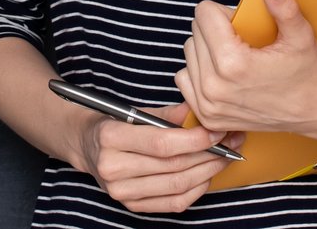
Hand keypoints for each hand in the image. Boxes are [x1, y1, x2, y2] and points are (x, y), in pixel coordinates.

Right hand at [74, 105, 244, 213]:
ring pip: (177, 185)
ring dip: (208, 172)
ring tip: (224, 157)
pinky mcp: (131, 205)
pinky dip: (196, 190)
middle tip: (231, 143)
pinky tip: (207, 175)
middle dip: (209, 154)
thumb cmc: (112, 125)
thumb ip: (166, 114)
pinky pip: (173, 203)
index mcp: (111, 138)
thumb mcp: (133, 111)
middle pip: (173, 166)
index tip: (217, 132)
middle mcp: (112, 168)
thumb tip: (198, 110)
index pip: (162, 143)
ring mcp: (121, 191)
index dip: (196, 139)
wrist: (85, 147)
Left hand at [174, 0, 316, 135]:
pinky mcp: (207, 116)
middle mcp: (214, 86)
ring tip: (233, 57)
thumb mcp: (300, 36)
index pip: (203, 14)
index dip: (223, 12)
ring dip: (206, 50)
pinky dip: (199, 72)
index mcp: (233, 63)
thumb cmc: (308, 73)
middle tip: (241, 40)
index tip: (240, 23)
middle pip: (195, 32)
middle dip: (215, 30)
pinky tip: (222, 74)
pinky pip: (184, 79)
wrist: (316, 112)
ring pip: (189, 54)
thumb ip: (283, 7)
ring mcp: (209, 104)